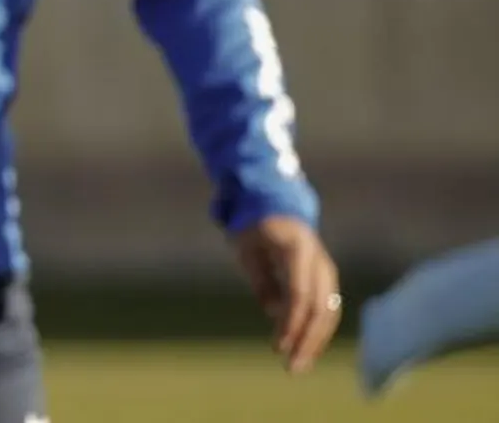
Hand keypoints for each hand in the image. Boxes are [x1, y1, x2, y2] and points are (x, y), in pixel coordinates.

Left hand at [231, 215, 341, 373]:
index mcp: (298, 249)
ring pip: (328, 313)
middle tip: (290, 368)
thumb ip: (260, 278)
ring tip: (298, 366)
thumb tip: (274, 313)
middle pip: (319, 308)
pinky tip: (305, 352)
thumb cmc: (254, 228)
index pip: (299, 294)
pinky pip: (326, 311)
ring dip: (315, 342)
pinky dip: (317, 333)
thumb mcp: (246, 248)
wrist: (276, 207)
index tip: (277, 347)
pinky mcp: (326, 281)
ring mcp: (326, 271)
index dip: (290, 323)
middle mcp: (319, 262)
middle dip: (306, 340)